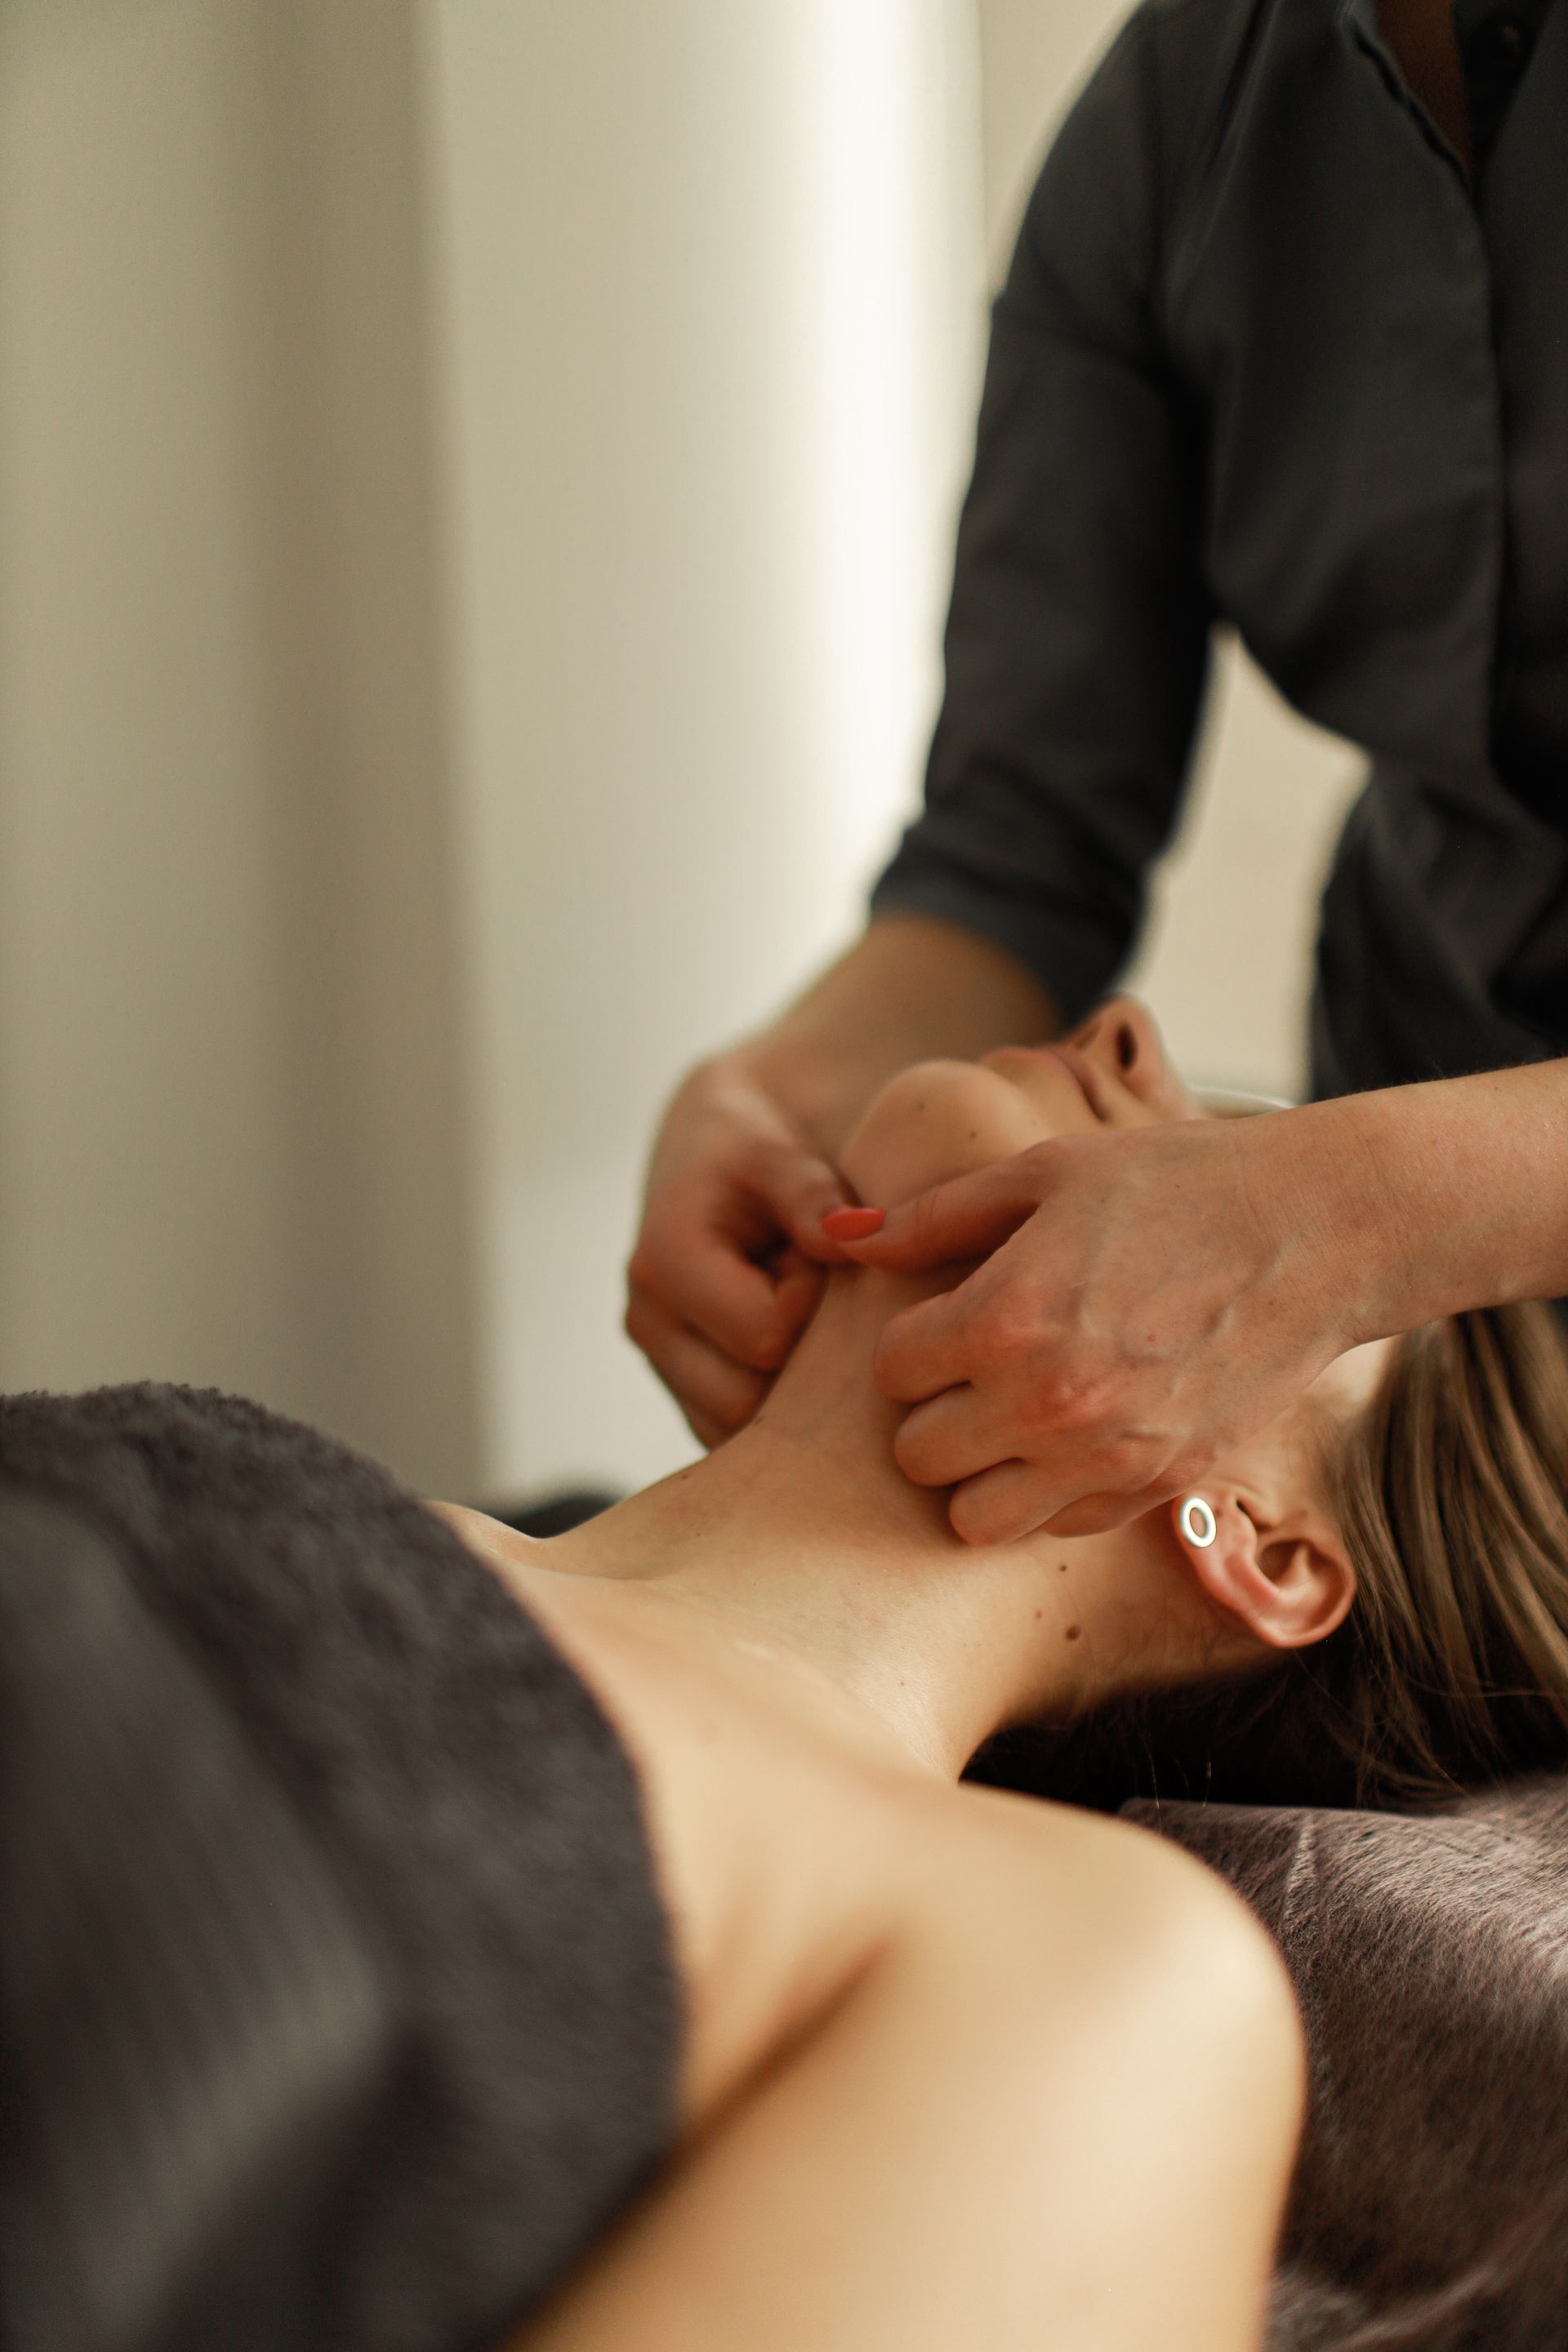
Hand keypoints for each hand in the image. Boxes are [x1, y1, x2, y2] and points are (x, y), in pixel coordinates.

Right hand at [627, 1058, 853, 1446]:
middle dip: (801, 1355)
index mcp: (664, 1265)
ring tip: (800, 1315)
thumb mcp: (777, 1155)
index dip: (810, 1303)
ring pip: (744, 1431)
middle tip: (816, 1294)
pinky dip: (780, 1403)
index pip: (764, 1336)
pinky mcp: (687, 1396)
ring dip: (790, 1384)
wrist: (711, 1163)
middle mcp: (649, 1325)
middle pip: (750, 1400)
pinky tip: (794, 1345)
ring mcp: (663, 1367)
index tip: (816, 1257)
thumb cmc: (750, 1153)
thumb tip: (852, 1239)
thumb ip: (811, 1193)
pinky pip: (743, 1438)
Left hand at [838, 1112, 1357, 1540]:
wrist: (1319, 1230)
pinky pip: (1061, 1528)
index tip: (948, 1315)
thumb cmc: (1177, 1183)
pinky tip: (1076, 1433)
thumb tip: (838, 1232)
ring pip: (975, 1519)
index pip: (891, 1370)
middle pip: (917, 1455)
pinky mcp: (1160, 1487)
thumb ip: (932, 1216)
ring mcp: (1105, 1456)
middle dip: (933, 1410)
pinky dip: (1052, 1493)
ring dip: (981, 1471)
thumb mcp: (1045, 1173)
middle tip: (974, 1369)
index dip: (911, 1339)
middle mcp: (1046, 1402)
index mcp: (1004, 1317)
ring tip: (1012, 1416)